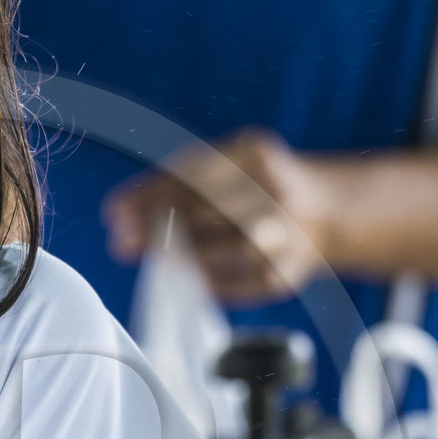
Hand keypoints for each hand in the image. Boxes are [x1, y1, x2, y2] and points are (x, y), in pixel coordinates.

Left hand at [103, 129, 333, 301]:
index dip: (149, 197)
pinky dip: (217, 284)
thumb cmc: (256, 188)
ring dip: (188, 259)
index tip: (114, 214)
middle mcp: (278, 190)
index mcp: (256, 154)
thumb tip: (124, 217)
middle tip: (122, 243)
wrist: (324, 210)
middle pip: (211, 212)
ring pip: (235, 249)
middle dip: (159, 229)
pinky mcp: (292, 271)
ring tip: (155, 261)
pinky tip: (191, 281)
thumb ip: (180, 184)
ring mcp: (290, 232)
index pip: (195, 176)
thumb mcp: (228, 166)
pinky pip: (250, 283)